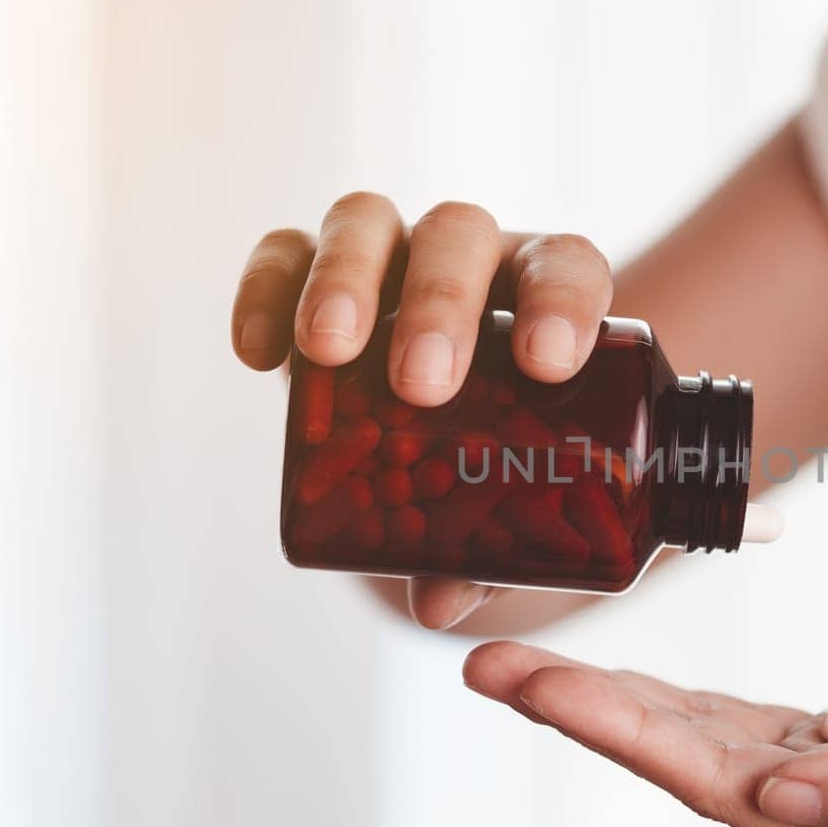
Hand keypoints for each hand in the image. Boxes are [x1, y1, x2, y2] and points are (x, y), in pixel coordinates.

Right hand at [230, 194, 613, 628]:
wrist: (445, 441)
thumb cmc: (502, 470)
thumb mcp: (512, 511)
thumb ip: (488, 556)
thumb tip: (436, 603)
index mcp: (548, 301)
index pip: (569, 268)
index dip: (562, 303)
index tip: (548, 363)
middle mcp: (474, 262)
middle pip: (459, 237)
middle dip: (440, 305)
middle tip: (422, 385)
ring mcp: (392, 258)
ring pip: (367, 223)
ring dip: (347, 279)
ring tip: (330, 350)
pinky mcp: (313, 275)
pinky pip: (283, 254)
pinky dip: (266, 289)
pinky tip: (258, 354)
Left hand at [463, 623, 827, 826]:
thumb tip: (778, 801)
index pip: (701, 772)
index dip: (605, 727)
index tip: (521, 682)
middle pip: (678, 760)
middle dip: (581, 712)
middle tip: (485, 664)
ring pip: (705, 746)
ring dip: (618, 709)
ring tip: (534, 671)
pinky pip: (755, 730)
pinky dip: (689, 709)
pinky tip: (646, 695)